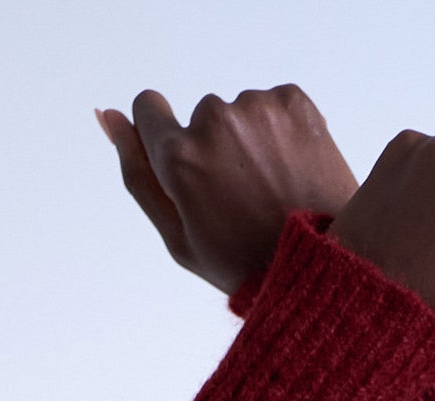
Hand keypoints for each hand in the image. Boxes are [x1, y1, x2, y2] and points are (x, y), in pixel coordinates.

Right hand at [96, 85, 356, 295]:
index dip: (166, 138)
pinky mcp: (295, 102)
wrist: (327, 264)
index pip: (148, 107)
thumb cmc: (244, 263)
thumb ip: (136, 172)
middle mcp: (215, 120)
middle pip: (199, 116)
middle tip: (244, 200)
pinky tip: (294, 172)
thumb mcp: (177, 235)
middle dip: (215, 150)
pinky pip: (274, 107)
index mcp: (179, 155)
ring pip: (240, 114)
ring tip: (274, 191)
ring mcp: (258, 108)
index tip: (192, 167)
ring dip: (252, 143)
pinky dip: (282, 133)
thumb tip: (107, 115)